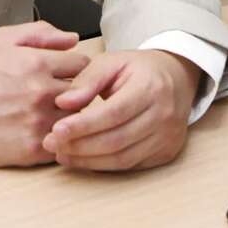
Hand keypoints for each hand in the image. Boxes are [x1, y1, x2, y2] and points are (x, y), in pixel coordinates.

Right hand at [0, 21, 90, 166]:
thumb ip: (41, 33)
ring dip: (69, 117)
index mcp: (37, 62)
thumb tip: (73, 39)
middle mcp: (42, 92)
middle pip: (85, 93)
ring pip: (76, 120)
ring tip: (48, 113)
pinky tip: (39, 130)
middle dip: (77, 92)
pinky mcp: (32, 149)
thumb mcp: (1, 39)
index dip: (75, 68)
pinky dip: (58, 138)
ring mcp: (38, 122)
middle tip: (58, 94)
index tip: (64, 74)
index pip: (83, 64)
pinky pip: (62, 143)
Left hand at [42, 49, 201, 171]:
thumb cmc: (138, 69)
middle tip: (51, 144)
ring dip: (89, 160)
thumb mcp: (111, 62)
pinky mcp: (166, 153)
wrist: (176, 79)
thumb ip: (87, 80)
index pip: (113, 113)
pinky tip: (83, 159)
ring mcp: (167, 137)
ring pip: (123, 158)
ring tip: (62, 153)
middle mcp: (163, 115)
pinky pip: (131, 165)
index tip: (56, 130)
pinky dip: (104, 165)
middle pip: (117, 140)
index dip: (83, 125)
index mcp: (150, 87)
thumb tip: (62, 102)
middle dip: (80, 146)